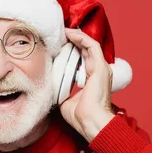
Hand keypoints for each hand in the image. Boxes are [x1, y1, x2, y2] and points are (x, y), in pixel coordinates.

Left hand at [60, 28, 115, 142]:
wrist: (90, 121)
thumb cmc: (80, 116)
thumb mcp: (65, 100)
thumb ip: (61, 90)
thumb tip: (51, 86)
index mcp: (91, 80)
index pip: (82, 60)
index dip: (72, 51)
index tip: (59, 46)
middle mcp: (98, 73)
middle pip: (86, 50)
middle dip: (74, 41)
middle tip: (61, 35)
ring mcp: (101, 69)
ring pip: (90, 45)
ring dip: (77, 36)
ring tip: (65, 31)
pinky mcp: (101, 67)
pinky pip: (92, 46)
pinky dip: (82, 38)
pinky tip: (71, 34)